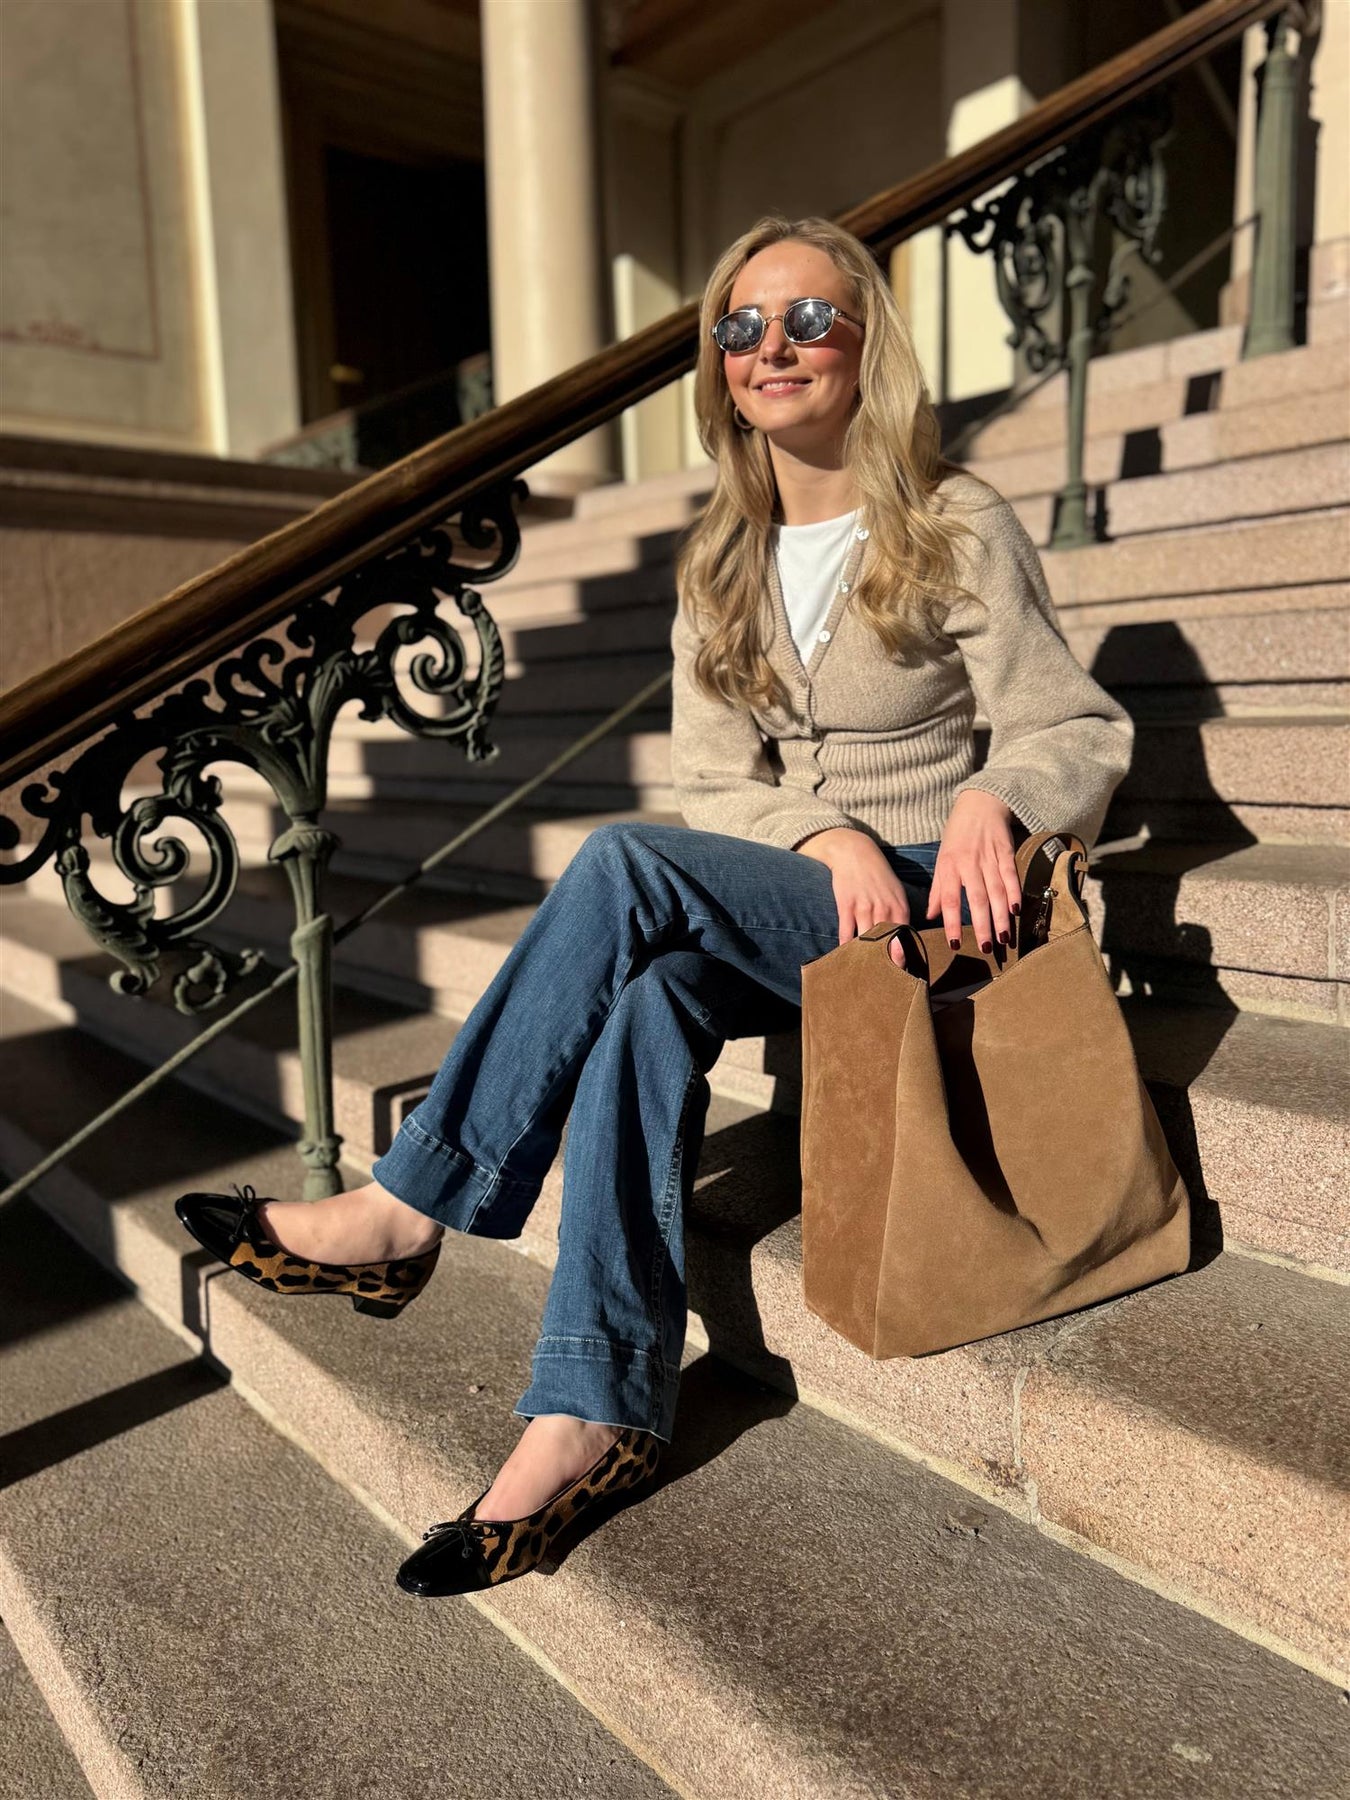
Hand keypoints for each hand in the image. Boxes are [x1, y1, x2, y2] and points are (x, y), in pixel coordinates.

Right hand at [795, 827, 913, 967]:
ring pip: (866, 940)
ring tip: (864, 974)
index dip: (903, 958)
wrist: (854, 852)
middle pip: (886, 944)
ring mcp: (864, 906)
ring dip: (865, 958)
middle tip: (885, 982)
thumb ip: (900, 916)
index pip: (904, 939)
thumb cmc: (877, 876)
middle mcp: (884, 908)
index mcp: (900, 907)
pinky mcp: (846, 904)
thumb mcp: (895, 892)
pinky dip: (845, 946)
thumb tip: (903, 941)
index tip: (902, 974)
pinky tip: (844, 957)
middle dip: (885, 964)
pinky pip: (846, 931)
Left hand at [926, 790, 1020, 951]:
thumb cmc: (957, 836)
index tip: (954, 944)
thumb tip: (931, 917)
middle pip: (977, 899)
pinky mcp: (1006, 853)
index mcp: (949, 866)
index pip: (950, 899)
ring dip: (1001, 917)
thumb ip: (938, 890)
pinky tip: (1016, 911)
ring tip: (1004, 938)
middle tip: (987, 948)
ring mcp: (989, 858)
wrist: (979, 804)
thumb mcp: (941, 860)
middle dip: (982, 926)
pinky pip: (1011, 876)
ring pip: (996, 892)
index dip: (952, 923)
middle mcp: (969, 863)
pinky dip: (1015, 893)